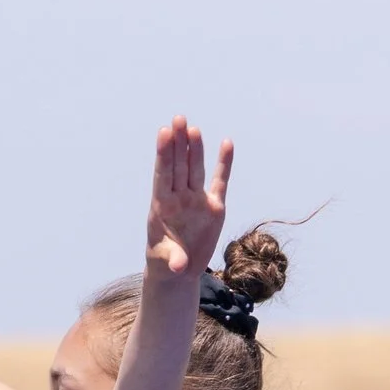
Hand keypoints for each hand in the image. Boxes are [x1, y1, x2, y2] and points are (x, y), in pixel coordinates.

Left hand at [144, 117, 232, 281]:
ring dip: (195, 149)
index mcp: (162, 207)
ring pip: (195, 169)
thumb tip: (179, 266)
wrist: (179, 270)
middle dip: (178, 143)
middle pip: (179, 166)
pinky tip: (226, 143)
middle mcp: (179, 198)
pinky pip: (220, 181)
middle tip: (178, 119)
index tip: (164, 132)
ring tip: (192, 128)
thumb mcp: (168, 264)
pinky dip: (223, 163)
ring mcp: (196, 200)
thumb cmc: (167, 263)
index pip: (163, 175)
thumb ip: (174, 260)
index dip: (164, 154)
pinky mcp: (213, 207)